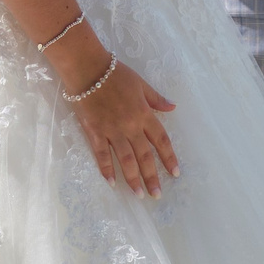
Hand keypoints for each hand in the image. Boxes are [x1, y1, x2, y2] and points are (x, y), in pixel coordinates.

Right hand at [47, 30, 181, 196]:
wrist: (88, 69)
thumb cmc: (116, 73)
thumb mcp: (141, 83)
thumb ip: (156, 99)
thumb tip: (173, 108)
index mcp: (144, 113)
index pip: (160, 140)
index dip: (169, 157)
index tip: (175, 173)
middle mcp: (130, 126)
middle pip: (144, 156)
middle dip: (152, 177)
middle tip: (157, 194)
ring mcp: (112, 131)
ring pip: (125, 160)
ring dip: (132, 178)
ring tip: (139, 194)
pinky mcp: (95, 132)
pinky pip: (102, 154)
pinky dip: (106, 169)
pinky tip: (111, 182)